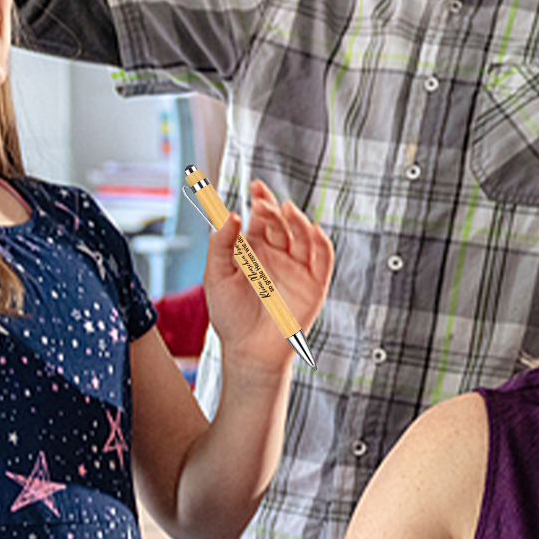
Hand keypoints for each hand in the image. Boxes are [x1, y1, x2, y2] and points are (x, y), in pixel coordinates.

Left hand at [202, 180, 333, 370]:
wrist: (249, 351)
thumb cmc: (230, 316)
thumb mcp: (216, 276)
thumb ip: (221, 245)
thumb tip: (232, 215)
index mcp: (255, 250)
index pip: (262, 218)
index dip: (261, 200)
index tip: (255, 187)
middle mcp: (278, 255)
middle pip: (283, 223)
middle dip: (275, 210)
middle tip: (264, 203)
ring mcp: (298, 269)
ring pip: (304, 236)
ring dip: (298, 221)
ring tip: (287, 210)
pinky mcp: (314, 285)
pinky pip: (322, 259)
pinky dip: (321, 243)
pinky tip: (313, 229)